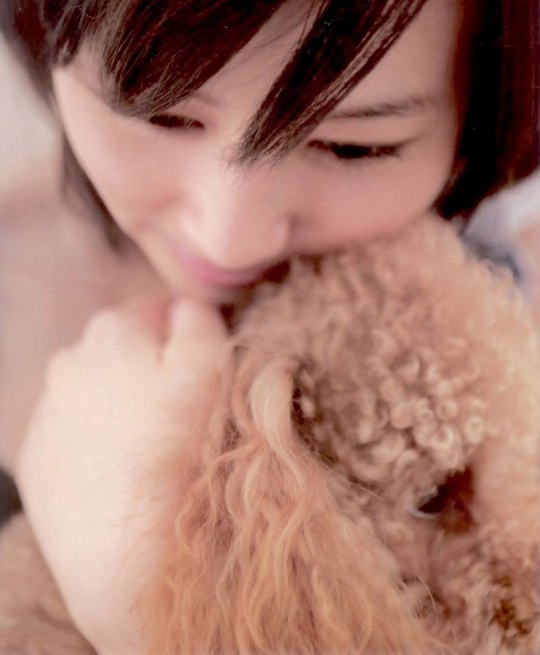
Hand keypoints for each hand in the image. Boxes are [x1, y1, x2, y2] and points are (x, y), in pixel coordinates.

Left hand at [16, 297, 226, 654]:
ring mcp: (46, 416)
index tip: (206, 368)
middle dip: (150, 369)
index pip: (158, 310)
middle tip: (182, 412)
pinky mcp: (35, 463)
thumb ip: (197, 320)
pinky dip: (95, 443)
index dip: (188, 335)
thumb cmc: (180, 453)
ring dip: (120, 406)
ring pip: (94, 395)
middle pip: (121, 351)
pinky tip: (120, 471)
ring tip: (152, 447)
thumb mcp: (210, 368)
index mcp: (112, 330)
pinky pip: (73, 436)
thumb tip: (184, 307)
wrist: (131, 558)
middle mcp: (67, 363)